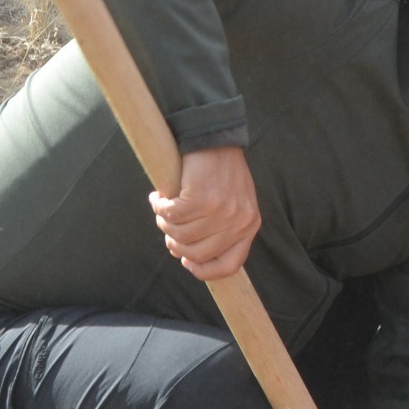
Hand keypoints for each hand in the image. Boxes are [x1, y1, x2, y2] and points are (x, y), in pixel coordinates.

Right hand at [149, 145, 259, 280]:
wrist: (215, 137)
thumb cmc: (221, 171)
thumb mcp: (234, 203)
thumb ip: (220, 229)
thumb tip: (186, 255)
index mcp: (250, 226)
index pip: (230, 265)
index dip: (205, 270)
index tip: (187, 262)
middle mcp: (239, 222)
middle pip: (197, 253)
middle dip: (175, 243)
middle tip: (166, 226)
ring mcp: (221, 212)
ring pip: (179, 234)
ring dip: (164, 222)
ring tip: (163, 207)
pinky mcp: (201, 198)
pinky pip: (170, 215)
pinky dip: (159, 206)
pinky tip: (159, 196)